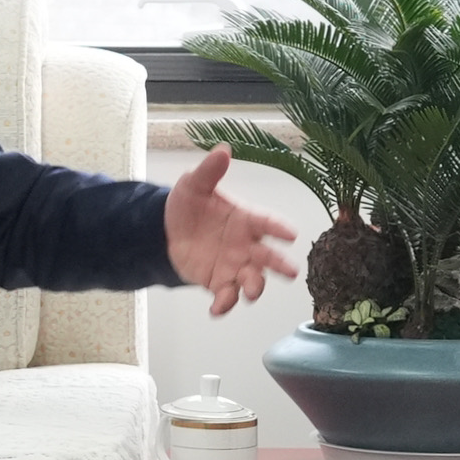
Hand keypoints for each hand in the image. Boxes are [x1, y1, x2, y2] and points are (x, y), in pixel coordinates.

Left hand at [165, 145, 298, 315]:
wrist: (167, 231)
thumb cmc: (189, 205)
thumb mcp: (194, 185)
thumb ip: (209, 171)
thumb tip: (222, 149)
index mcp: (245, 219)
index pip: (266, 222)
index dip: (278, 228)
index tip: (291, 234)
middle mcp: (246, 245)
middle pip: (268, 257)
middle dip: (280, 265)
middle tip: (292, 272)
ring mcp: (234, 266)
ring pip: (252, 279)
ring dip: (254, 286)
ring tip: (250, 292)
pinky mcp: (219, 282)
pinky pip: (226, 296)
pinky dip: (224, 304)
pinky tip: (216, 309)